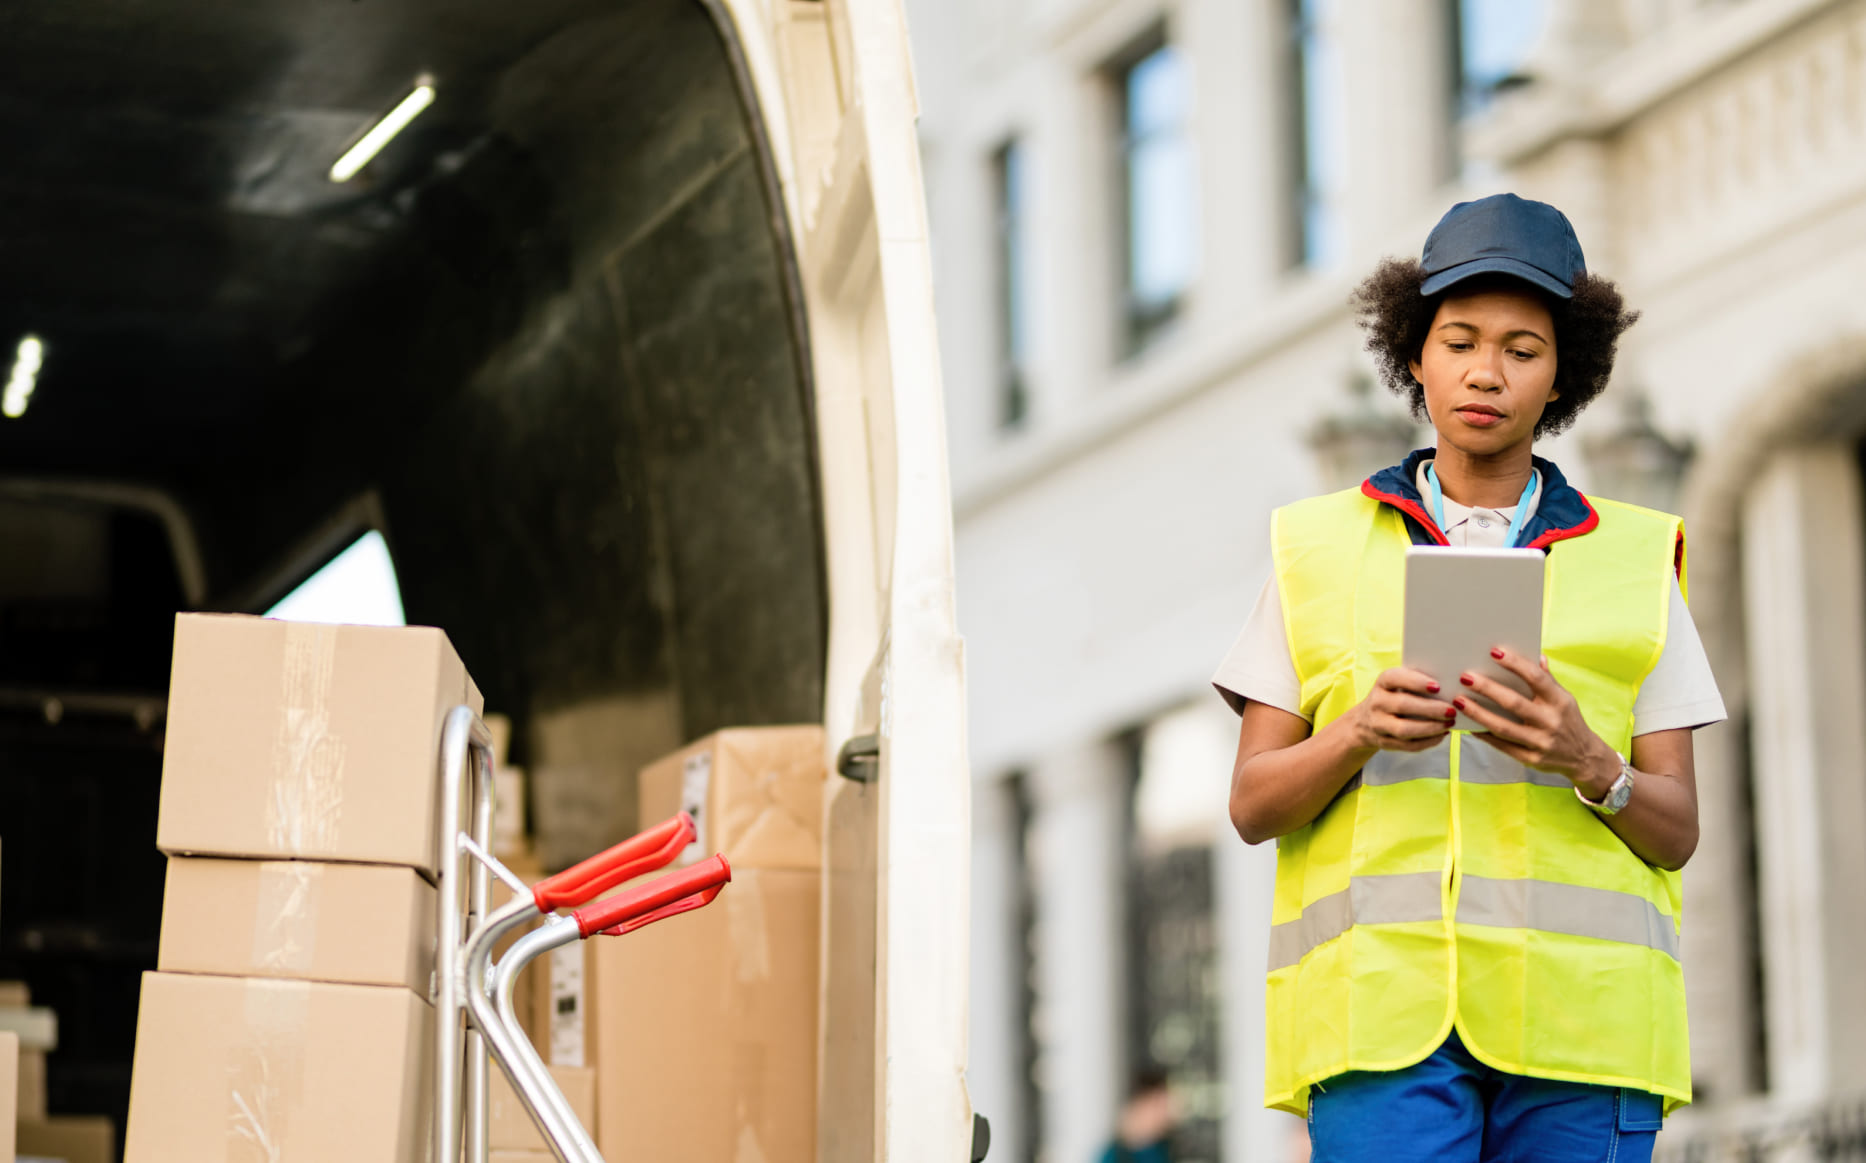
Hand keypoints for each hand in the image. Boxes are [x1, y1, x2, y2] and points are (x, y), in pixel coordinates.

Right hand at [1345, 667, 1455, 753]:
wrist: (1365, 721)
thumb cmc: (1393, 697)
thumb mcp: (1398, 685)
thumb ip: (1417, 683)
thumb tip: (1448, 688)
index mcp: (1382, 683)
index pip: (1395, 678)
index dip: (1416, 681)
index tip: (1437, 686)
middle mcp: (1377, 702)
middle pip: (1403, 705)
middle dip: (1430, 709)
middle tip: (1451, 710)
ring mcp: (1378, 724)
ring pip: (1405, 729)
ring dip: (1430, 728)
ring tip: (1448, 724)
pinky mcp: (1384, 742)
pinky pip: (1408, 745)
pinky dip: (1428, 741)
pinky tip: (1441, 735)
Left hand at [1454, 648, 1619, 795]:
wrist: (1584, 757)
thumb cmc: (1568, 720)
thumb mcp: (1564, 698)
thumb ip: (1548, 679)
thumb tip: (1536, 655)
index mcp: (1560, 701)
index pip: (1536, 678)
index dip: (1515, 664)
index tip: (1494, 652)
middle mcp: (1551, 721)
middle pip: (1514, 703)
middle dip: (1487, 689)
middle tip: (1465, 677)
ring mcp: (1540, 742)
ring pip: (1503, 727)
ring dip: (1478, 713)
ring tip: (1458, 701)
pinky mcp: (1531, 759)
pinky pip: (1502, 745)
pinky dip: (1483, 734)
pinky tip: (1468, 724)